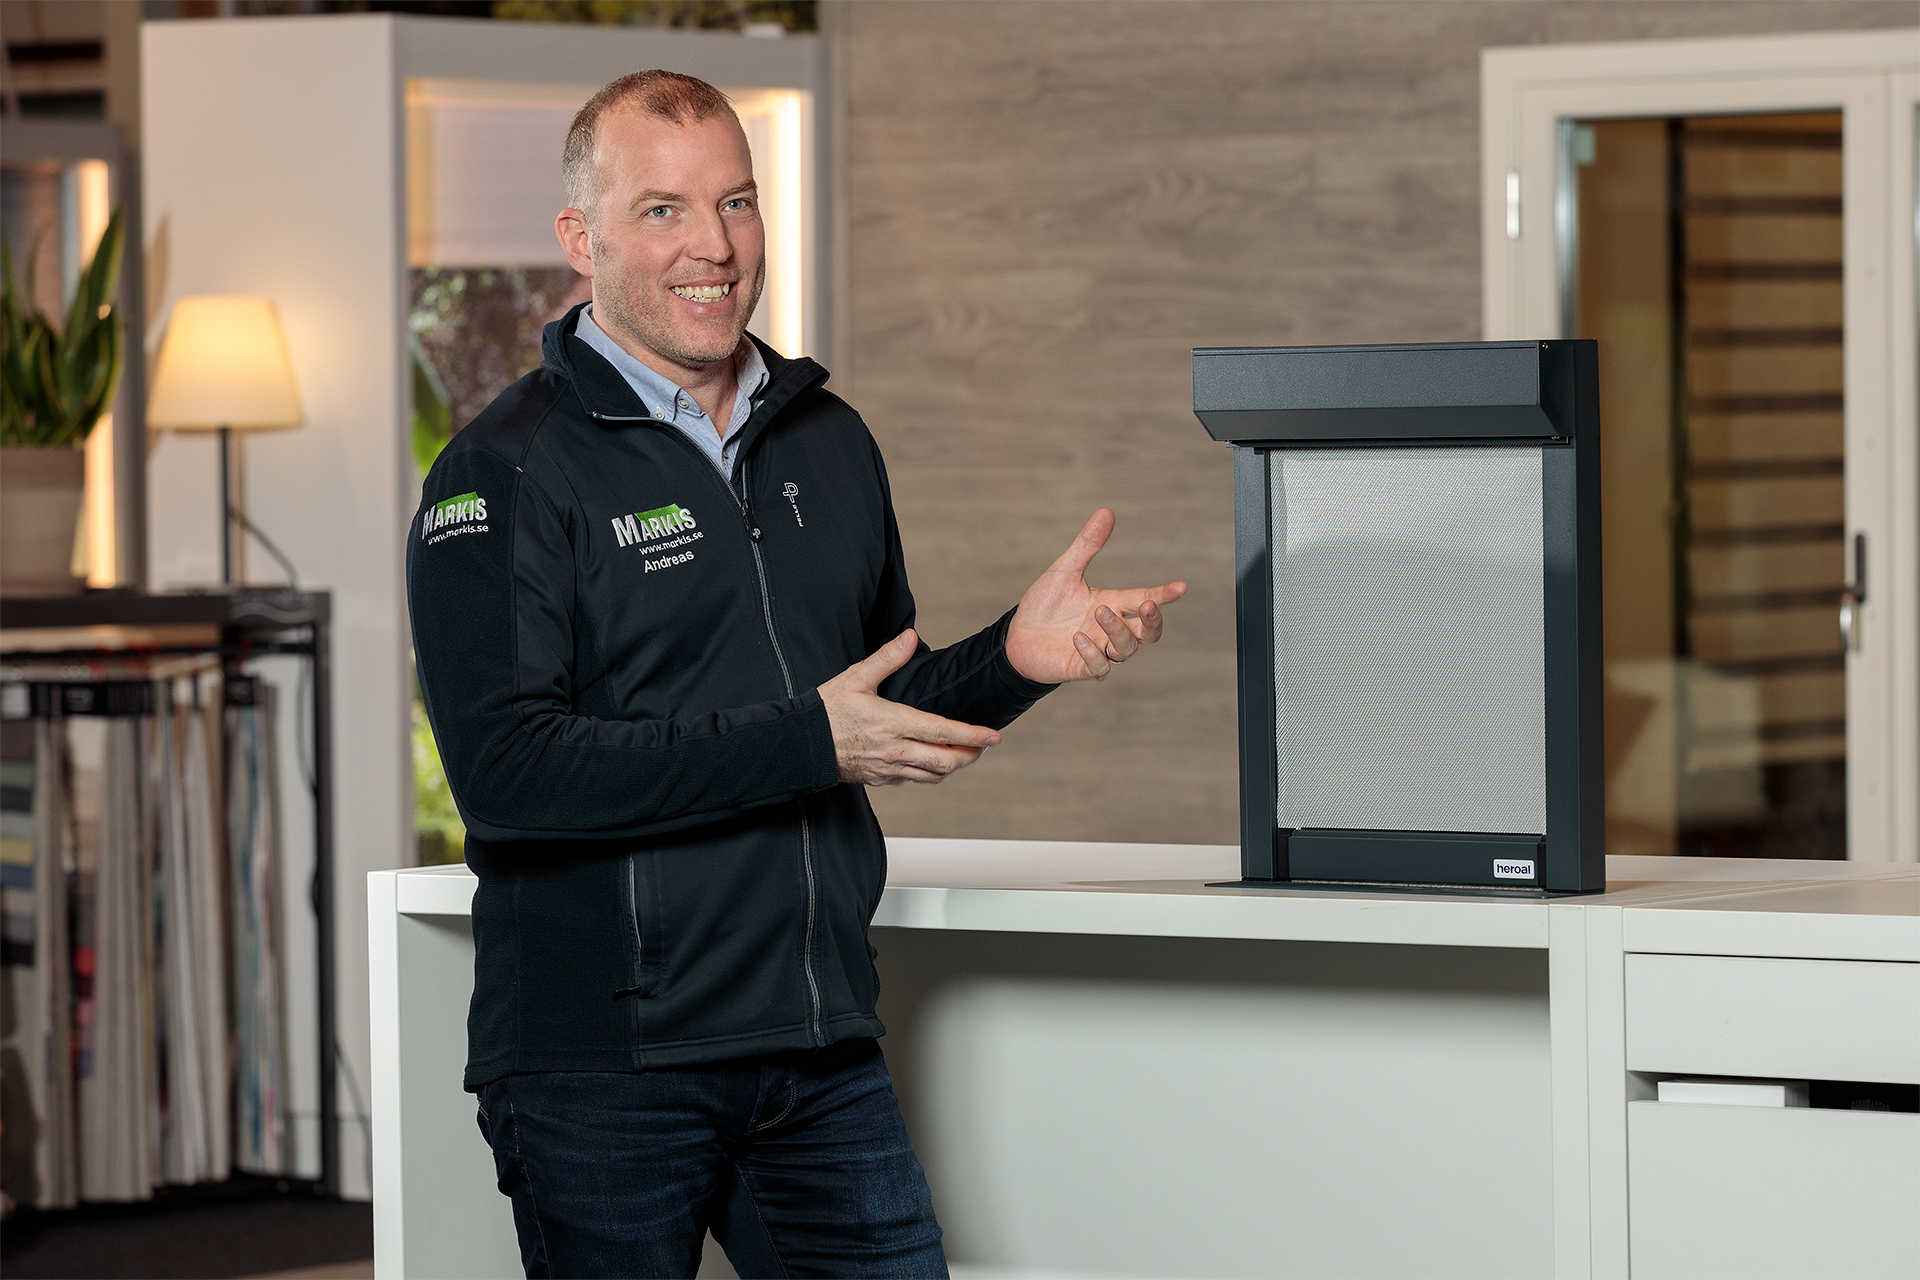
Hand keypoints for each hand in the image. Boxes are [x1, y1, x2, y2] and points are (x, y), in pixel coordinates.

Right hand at [819, 630, 1002, 785]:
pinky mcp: (880, 780)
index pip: (943, 732)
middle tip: (984, 745)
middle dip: (971, 754)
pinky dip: (930, 773)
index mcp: (893, 723)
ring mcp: (888, 769)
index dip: (973, 735)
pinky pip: (914, 781)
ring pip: (933, 776)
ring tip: (964, 754)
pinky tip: (931, 761)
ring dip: (953, 767)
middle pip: (946, 761)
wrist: (800, 745)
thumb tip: (910, 637)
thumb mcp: (856, 677)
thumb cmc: (826, 710)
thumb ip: (887, 658)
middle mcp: (895, 751)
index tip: (994, 736)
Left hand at [1004, 509, 1186, 683]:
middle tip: (1146, 604)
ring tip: (1100, 611)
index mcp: (1112, 603)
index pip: (1144, 598)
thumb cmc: (1045, 605)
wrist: (1016, 636)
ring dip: (1118, 630)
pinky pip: (1099, 667)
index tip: (1181, 586)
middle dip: (1153, 620)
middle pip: (1148, 632)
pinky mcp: (1082, 668)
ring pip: (1126, 648)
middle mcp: (1110, 629)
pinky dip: (1092, 653)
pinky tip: (1077, 638)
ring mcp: (1099, 650)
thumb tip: (1107, 511)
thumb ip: (1087, 545)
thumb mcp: (1065, 571)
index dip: (1164, 594)